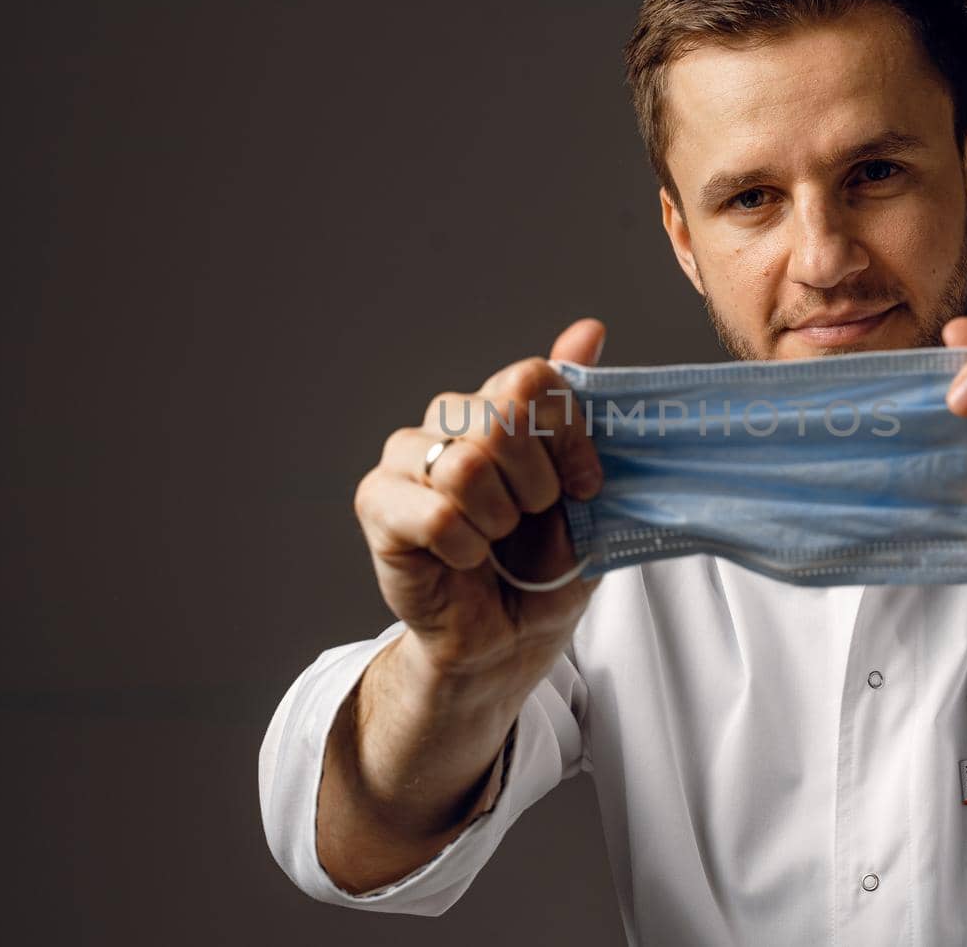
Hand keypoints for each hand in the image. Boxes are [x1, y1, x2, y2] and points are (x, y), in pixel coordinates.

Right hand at [353, 318, 606, 693]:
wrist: (505, 640)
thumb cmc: (543, 568)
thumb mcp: (585, 494)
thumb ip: (579, 412)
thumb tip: (589, 327)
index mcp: (499, 407)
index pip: (531, 378)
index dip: (568, 434)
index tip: (586, 486)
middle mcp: (448, 419)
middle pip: (499, 416)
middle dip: (536, 482)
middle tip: (533, 517)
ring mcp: (407, 457)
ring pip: (465, 465)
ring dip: (499, 518)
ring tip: (496, 539)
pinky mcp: (377, 502)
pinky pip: (437, 513)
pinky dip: (466, 547)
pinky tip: (465, 559)